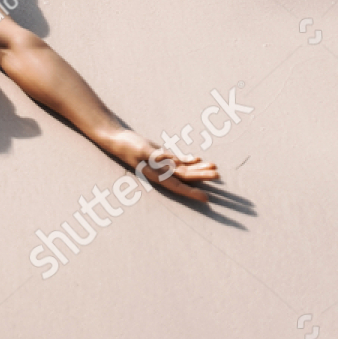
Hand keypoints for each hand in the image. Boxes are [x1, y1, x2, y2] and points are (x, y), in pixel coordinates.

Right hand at [100, 130, 219, 202]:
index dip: (193, 193)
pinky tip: (199, 159)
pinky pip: (179, 161)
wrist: (119, 140)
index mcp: (157, 175)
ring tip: (215, 168)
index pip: (179, 186)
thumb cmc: (128, 146)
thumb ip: (156, 156)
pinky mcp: (162, 157)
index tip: (207, 198)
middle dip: (203, 176)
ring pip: (185, 169)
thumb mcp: (141, 150)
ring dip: (200, 169)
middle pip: (186, 177)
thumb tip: (171, 162)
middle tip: (218, 175)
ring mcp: (163, 165)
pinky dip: (190, 161)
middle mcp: (162, 173)